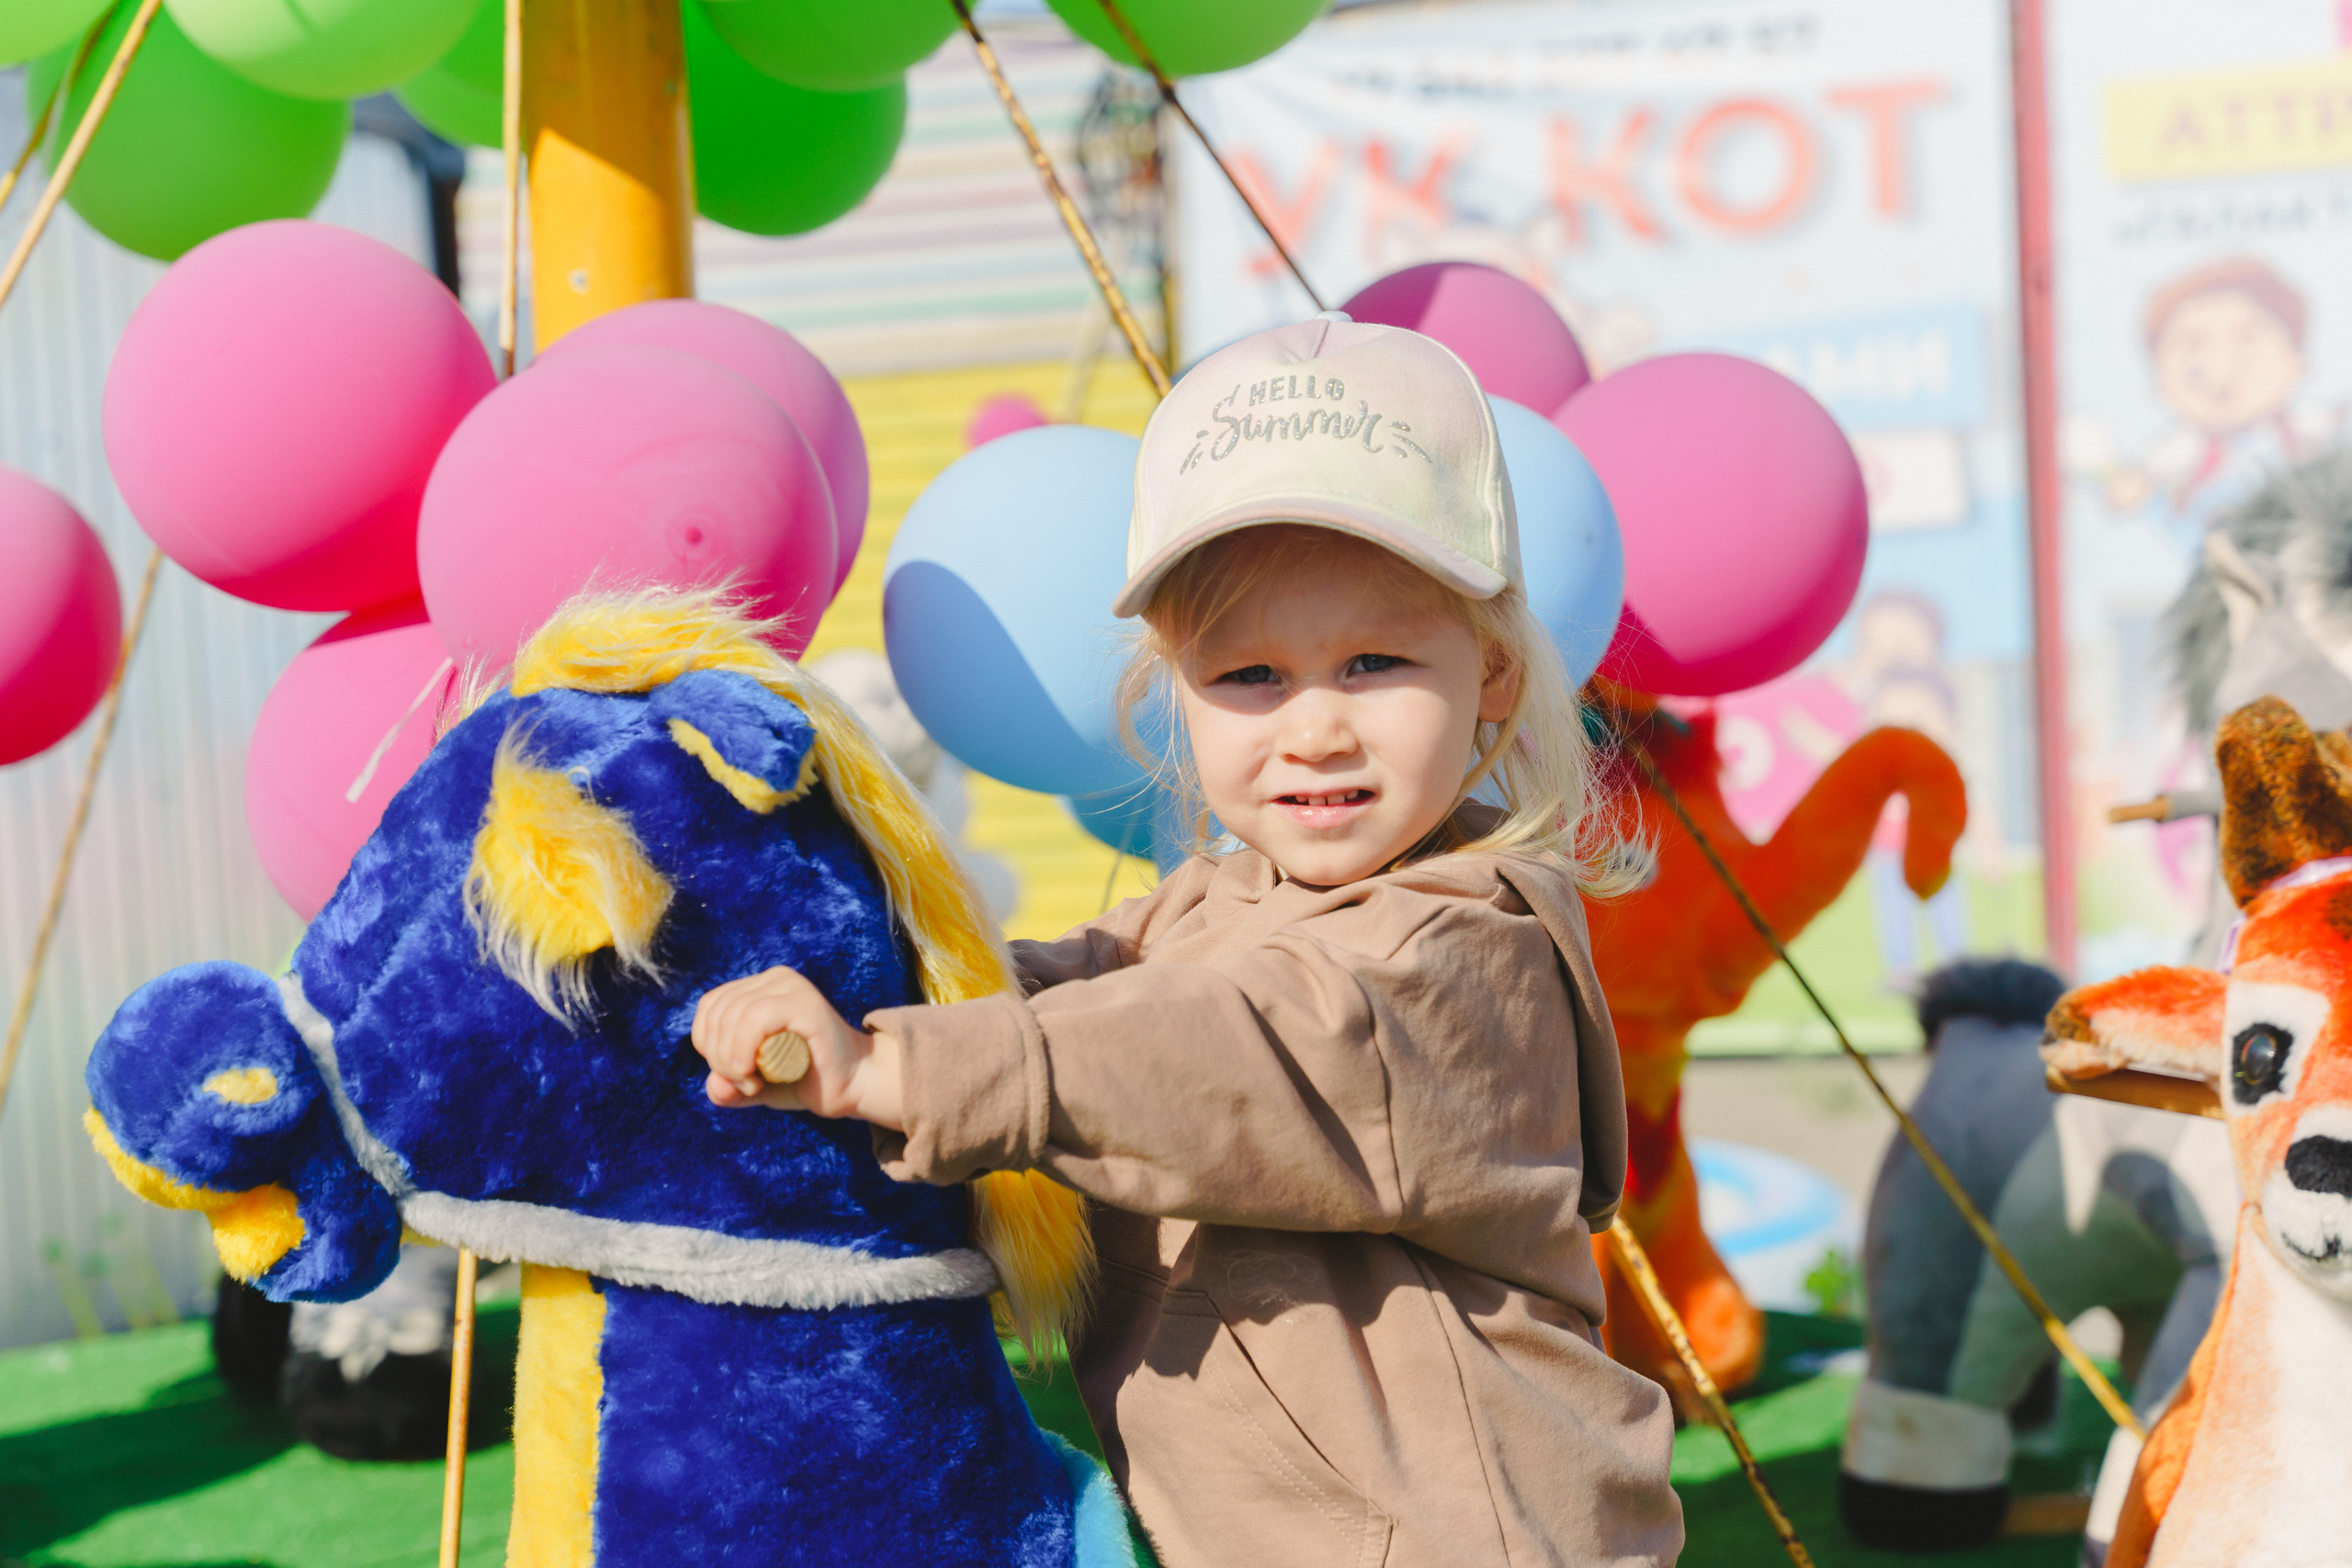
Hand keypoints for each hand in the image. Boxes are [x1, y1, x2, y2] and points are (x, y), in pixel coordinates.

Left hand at [690, 966, 903, 1130]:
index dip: (707, 1044)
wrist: (854, 1086)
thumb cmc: (804, 1081)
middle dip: (718, 1058)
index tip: (734, 1076)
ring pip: (733, 1015)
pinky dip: (743, 1050)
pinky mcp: (805, 1002)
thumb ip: (727, 1086)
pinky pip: (755, 1017)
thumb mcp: (754, 1085)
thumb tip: (716, 1085)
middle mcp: (775, 978)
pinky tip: (754, 1076)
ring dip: (731, 1061)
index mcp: (759, 987)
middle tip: (745, 1086)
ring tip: (753, 1085)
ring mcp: (791, 986)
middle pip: (718, 1012)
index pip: (710, 1006)